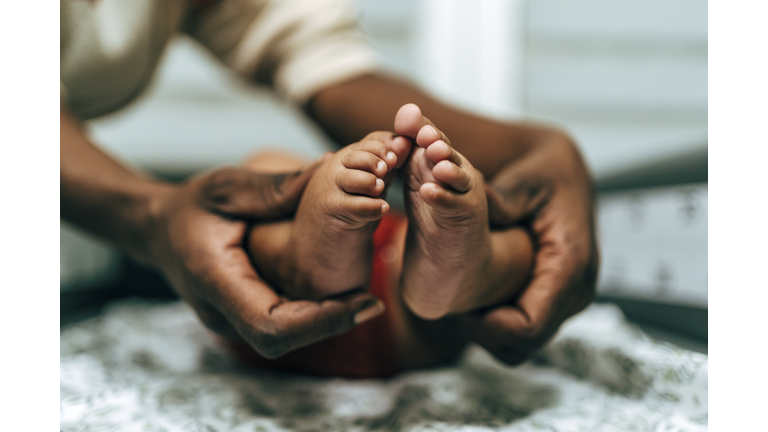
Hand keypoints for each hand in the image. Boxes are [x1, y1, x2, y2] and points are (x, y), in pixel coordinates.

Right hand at [148, 161, 383, 357]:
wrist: (157, 229)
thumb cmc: (190, 206)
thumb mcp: (228, 186)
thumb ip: (276, 186)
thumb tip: (330, 169)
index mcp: (216, 281)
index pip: (272, 325)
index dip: (322, 321)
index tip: (363, 303)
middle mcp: (222, 313)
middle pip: (284, 337)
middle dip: (331, 322)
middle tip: (372, 300)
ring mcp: (231, 321)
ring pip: (286, 337)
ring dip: (325, 321)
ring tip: (363, 295)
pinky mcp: (242, 318)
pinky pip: (282, 326)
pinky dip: (313, 314)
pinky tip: (339, 293)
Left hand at [459, 135, 599, 364]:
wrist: (563, 170)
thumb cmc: (545, 172)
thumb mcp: (524, 180)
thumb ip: (502, 200)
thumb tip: (474, 204)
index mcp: (570, 265)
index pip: (529, 328)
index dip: (488, 329)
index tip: (456, 309)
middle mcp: (577, 290)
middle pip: (525, 343)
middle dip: (483, 331)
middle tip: (450, 304)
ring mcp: (570, 298)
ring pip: (524, 343)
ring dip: (489, 330)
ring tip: (460, 299)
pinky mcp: (558, 298)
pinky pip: (526, 328)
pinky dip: (499, 322)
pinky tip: (476, 295)